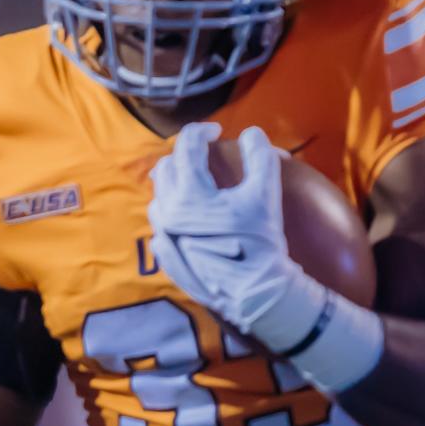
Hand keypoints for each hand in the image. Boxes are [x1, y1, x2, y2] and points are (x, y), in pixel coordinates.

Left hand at [148, 123, 312, 350]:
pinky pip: (160, 226)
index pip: (186, 147)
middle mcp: (168, 213)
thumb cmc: (260, 243)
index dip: (202, 131)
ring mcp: (164, 237)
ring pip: (159, 197)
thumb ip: (260, 155)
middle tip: (203, 154)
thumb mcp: (265, 193)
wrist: (253, 294)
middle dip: (184, 155)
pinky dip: (171, 213)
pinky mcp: (167, 259)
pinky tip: (186, 218)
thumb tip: (252, 133)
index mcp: (189, 193)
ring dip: (174, 183)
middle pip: (166, 169)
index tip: (216, 131)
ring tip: (194, 184)